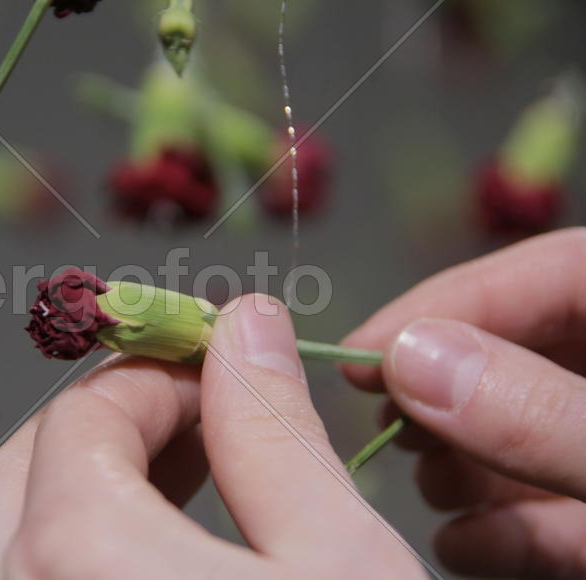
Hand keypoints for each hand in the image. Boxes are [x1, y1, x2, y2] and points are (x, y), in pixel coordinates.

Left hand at [0, 296, 425, 578]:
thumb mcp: (335, 557)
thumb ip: (275, 430)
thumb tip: (246, 325)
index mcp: (78, 555)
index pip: (86, 416)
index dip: (161, 378)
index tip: (226, 377)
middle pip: (25, 467)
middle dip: (112, 423)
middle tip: (196, 417)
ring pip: (14, 534)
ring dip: (93, 483)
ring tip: (188, 473)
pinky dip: (80, 547)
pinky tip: (161, 545)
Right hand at [343, 227, 585, 578]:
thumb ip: (538, 409)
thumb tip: (411, 360)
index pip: (550, 269)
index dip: (447, 303)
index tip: (363, 354)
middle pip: (526, 354)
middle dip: (448, 393)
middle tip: (389, 424)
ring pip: (534, 432)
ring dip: (470, 464)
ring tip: (432, 487)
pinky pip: (563, 509)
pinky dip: (510, 529)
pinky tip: (465, 544)